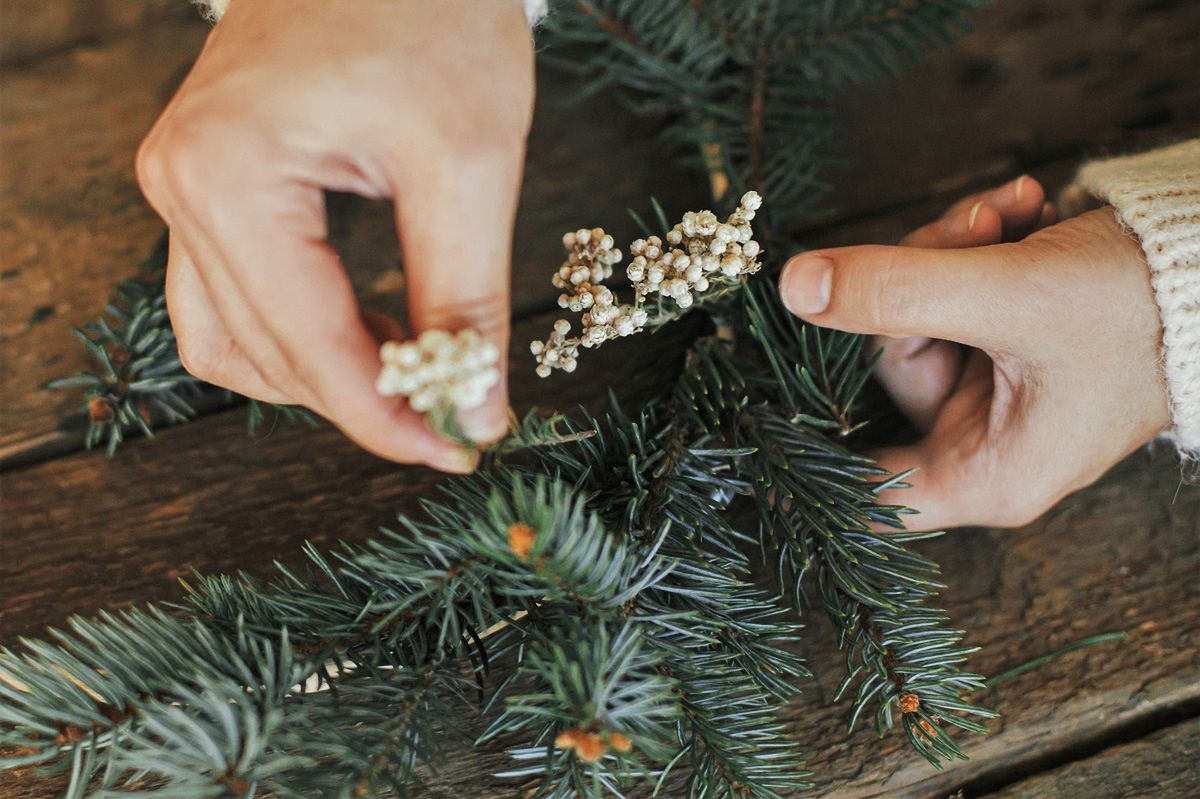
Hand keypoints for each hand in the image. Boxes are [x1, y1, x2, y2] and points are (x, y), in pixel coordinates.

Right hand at [136, 0, 534, 470]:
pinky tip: (373, 328)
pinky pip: (236, 298)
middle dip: (362, 399)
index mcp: (228, 176)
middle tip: (455, 408)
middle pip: (264, 355)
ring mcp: (187, 184)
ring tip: (417, 362)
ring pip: (236, 341)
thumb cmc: (430, 10)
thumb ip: (467, 298)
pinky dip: (303, 333)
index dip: (387, 419)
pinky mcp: (213, 184)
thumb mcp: (469, 161)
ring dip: (326, 374)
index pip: (308, 348)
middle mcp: (182, 186)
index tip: (456, 450)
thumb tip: (474, 409)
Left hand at [779, 177, 1170, 529]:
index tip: (751, 402)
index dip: (804, 450)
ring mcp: (991, 392)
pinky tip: (1017, 210)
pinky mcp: (1001, 345)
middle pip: (885, 368)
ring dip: (947, 249)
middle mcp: (981, 443)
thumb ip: (895, 292)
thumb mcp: (1008, 297)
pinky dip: (973, 247)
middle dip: (913, 283)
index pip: (860, 494)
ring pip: (914, 318)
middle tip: (968, 227)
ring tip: (1006, 210)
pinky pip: (951, 297)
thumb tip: (794, 288)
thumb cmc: (1137, 309)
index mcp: (983, 475)